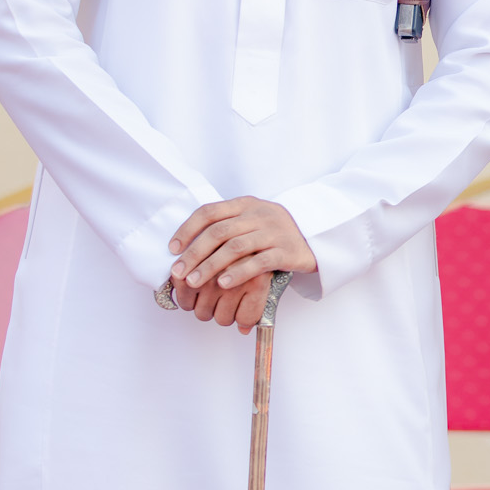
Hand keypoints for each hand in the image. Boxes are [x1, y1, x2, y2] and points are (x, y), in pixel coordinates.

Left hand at [167, 198, 315, 333]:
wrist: (317, 236)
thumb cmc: (275, 232)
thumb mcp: (252, 219)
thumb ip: (226, 225)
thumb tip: (187, 246)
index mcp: (245, 204)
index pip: (210, 212)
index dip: (187, 229)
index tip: (172, 248)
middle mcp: (259, 214)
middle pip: (219, 231)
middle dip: (194, 253)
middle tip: (178, 272)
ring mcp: (274, 232)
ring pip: (235, 247)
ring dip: (210, 266)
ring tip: (194, 282)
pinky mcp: (287, 251)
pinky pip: (258, 262)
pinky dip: (237, 273)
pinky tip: (222, 284)